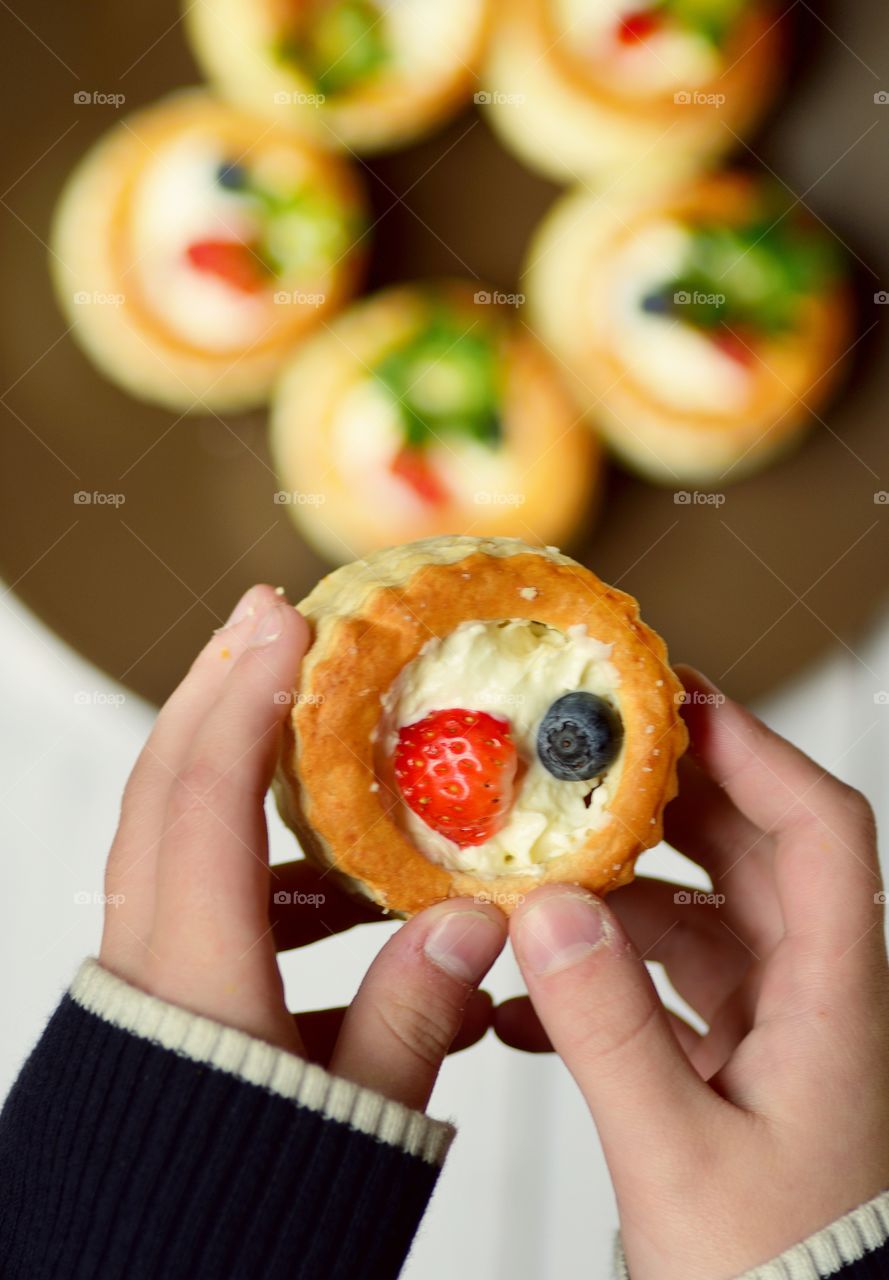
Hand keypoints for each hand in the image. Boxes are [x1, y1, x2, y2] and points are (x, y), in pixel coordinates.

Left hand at [100, 584, 506, 1112]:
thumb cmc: (244, 1214)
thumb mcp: (353, 1119)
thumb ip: (410, 1015)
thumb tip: (474, 922)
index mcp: (197, 976)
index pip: (207, 798)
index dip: (246, 698)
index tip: (283, 618)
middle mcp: (155, 958)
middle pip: (165, 788)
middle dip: (216, 691)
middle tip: (268, 621)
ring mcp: (151, 973)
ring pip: (174, 833)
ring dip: (234, 765)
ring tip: (306, 731)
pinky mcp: (166, 997)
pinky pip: (198, 894)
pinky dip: (253, 858)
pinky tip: (327, 877)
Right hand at [496, 665, 888, 1279]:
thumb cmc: (778, 1278)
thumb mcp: (680, 1159)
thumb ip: (609, 1031)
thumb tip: (545, 909)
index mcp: (834, 1001)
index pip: (821, 829)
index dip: (755, 751)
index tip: (675, 705)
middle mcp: (812, 998)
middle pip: (754, 851)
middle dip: (671, 796)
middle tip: (586, 758)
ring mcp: (773, 1030)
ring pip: (701, 913)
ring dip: (620, 886)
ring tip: (536, 871)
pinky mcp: (732, 1065)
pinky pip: (666, 985)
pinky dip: (602, 973)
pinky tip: (526, 1001)